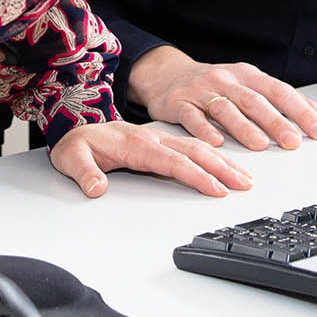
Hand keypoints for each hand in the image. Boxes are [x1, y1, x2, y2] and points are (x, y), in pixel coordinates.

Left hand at [48, 120, 254, 198]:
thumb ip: (83, 173)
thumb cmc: (76, 144)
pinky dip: (214, 156)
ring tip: (245, 177)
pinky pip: (192, 147)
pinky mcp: (161, 142)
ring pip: (197, 148)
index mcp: (135, 143)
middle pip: (193, 152)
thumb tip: (95, 188)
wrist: (75, 128)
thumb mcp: (71, 157)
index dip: (195, 175)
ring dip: (223, 162)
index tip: (216, 189)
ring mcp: (158, 138)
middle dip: (221, 169)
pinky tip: (227, 166)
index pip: (171, 161)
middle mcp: (152, 138)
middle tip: (244, 185)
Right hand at [126, 47, 316, 150]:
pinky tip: (216, 142)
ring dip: (244, 127)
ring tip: (260, 144)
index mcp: (246, 75)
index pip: (278, 91)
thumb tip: (313, 110)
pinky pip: (192, 117)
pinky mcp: (178, 103)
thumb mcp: (245, 83)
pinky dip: (204, 129)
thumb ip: (276, 96)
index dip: (300, 111)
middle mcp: (225, 80)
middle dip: (275, 122)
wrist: (165, 74)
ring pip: (225, 109)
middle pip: (254, 101)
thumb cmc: (212, 84)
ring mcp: (201, 91)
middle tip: (292, 142)